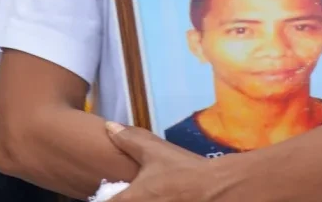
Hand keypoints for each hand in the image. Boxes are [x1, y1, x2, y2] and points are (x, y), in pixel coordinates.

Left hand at [105, 123, 222, 201]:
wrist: (217, 188)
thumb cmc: (183, 170)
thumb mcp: (155, 152)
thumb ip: (129, 140)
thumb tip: (109, 127)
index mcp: (127, 200)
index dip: (105, 199)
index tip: (111, 193)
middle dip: (123, 199)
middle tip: (134, 192)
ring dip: (141, 201)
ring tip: (150, 195)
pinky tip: (161, 199)